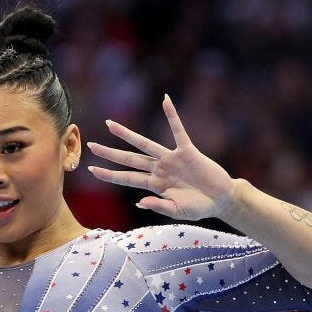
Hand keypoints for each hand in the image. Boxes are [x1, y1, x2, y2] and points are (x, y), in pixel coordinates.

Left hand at [87, 95, 237, 220]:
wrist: (221, 200)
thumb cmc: (199, 207)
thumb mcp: (177, 211)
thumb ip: (159, 206)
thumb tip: (139, 202)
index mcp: (154, 185)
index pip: (126, 178)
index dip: (109, 174)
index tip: (91, 170)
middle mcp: (159, 169)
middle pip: (129, 159)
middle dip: (110, 153)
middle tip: (90, 145)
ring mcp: (171, 159)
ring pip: (145, 144)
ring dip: (128, 135)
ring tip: (110, 125)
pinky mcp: (188, 151)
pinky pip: (178, 130)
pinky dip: (173, 116)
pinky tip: (165, 101)